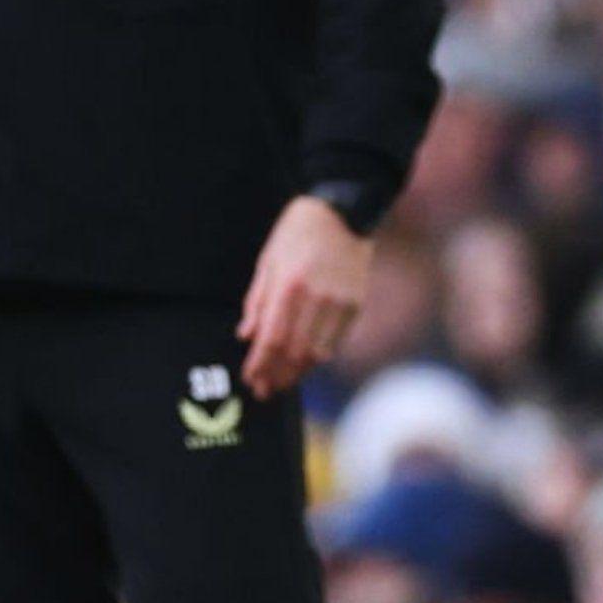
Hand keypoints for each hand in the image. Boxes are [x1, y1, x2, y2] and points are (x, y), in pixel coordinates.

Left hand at [238, 194, 371, 399]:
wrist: (344, 213)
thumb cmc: (298, 232)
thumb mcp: (268, 260)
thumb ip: (257, 302)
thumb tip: (246, 336)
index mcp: (289, 285)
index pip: (272, 338)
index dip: (260, 364)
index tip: (250, 379)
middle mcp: (316, 298)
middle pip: (294, 352)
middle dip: (277, 376)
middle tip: (264, 390)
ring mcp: (339, 303)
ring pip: (317, 353)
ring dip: (298, 373)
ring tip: (283, 383)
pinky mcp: (355, 304)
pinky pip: (336, 342)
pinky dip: (319, 357)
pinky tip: (306, 363)